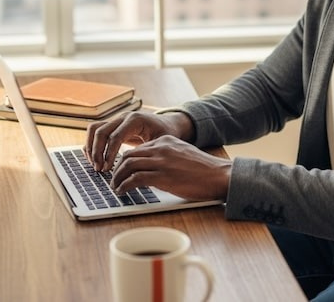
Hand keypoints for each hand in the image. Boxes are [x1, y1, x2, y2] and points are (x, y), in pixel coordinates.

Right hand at [84, 111, 193, 171]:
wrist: (168, 124)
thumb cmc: (167, 133)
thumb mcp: (162, 142)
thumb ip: (149, 152)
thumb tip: (135, 168)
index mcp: (135, 120)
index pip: (115, 136)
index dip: (109, 154)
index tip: (107, 169)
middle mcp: (123, 117)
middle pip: (100, 131)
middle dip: (96, 152)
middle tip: (99, 169)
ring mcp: (117, 119)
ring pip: (94, 129)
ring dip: (91, 147)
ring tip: (95, 165)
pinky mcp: (113, 125)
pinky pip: (96, 131)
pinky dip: (91, 144)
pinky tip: (95, 159)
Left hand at [110, 135, 231, 201]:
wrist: (219, 175)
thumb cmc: (204, 170)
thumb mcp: (183, 155)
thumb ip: (167, 157)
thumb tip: (151, 170)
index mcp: (166, 141)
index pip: (138, 148)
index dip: (125, 161)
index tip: (121, 170)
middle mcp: (161, 148)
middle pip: (128, 155)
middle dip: (117, 168)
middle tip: (114, 179)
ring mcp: (161, 162)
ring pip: (128, 165)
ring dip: (117, 178)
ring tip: (115, 187)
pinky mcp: (162, 176)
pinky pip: (135, 179)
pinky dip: (124, 186)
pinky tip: (122, 192)